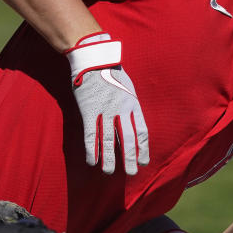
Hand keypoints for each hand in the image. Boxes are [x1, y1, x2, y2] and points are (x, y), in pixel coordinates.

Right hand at [66, 33, 149, 174]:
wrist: (93, 59)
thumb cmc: (111, 73)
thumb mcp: (127, 87)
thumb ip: (130, 105)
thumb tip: (132, 123)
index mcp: (133, 104)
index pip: (141, 131)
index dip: (143, 148)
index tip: (143, 161)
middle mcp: (121, 109)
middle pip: (128, 138)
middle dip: (130, 158)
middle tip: (131, 173)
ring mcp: (105, 110)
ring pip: (108, 140)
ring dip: (109, 158)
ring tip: (109, 172)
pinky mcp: (89, 110)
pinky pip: (91, 134)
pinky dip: (92, 149)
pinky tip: (92, 161)